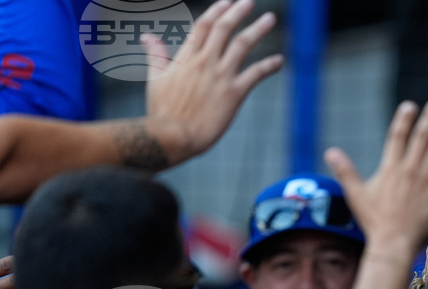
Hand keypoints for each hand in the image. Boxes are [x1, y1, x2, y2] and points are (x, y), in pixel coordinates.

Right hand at [145, 0, 283, 163]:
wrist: (172, 135)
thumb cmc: (162, 111)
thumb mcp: (155, 78)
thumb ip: (156, 55)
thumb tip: (147, 36)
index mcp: (187, 57)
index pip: (204, 26)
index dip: (217, 11)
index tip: (227, 1)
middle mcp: (205, 61)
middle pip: (224, 28)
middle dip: (238, 12)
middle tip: (249, 1)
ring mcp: (220, 76)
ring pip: (242, 45)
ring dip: (257, 30)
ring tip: (270, 18)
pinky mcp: (234, 93)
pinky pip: (255, 74)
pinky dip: (269, 65)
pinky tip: (280, 60)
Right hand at [324, 99, 427, 253]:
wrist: (392, 242)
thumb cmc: (374, 221)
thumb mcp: (356, 194)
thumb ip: (345, 171)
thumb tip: (330, 152)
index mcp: (390, 168)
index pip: (396, 137)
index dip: (404, 120)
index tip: (410, 106)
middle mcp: (409, 170)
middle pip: (421, 138)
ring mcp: (426, 181)